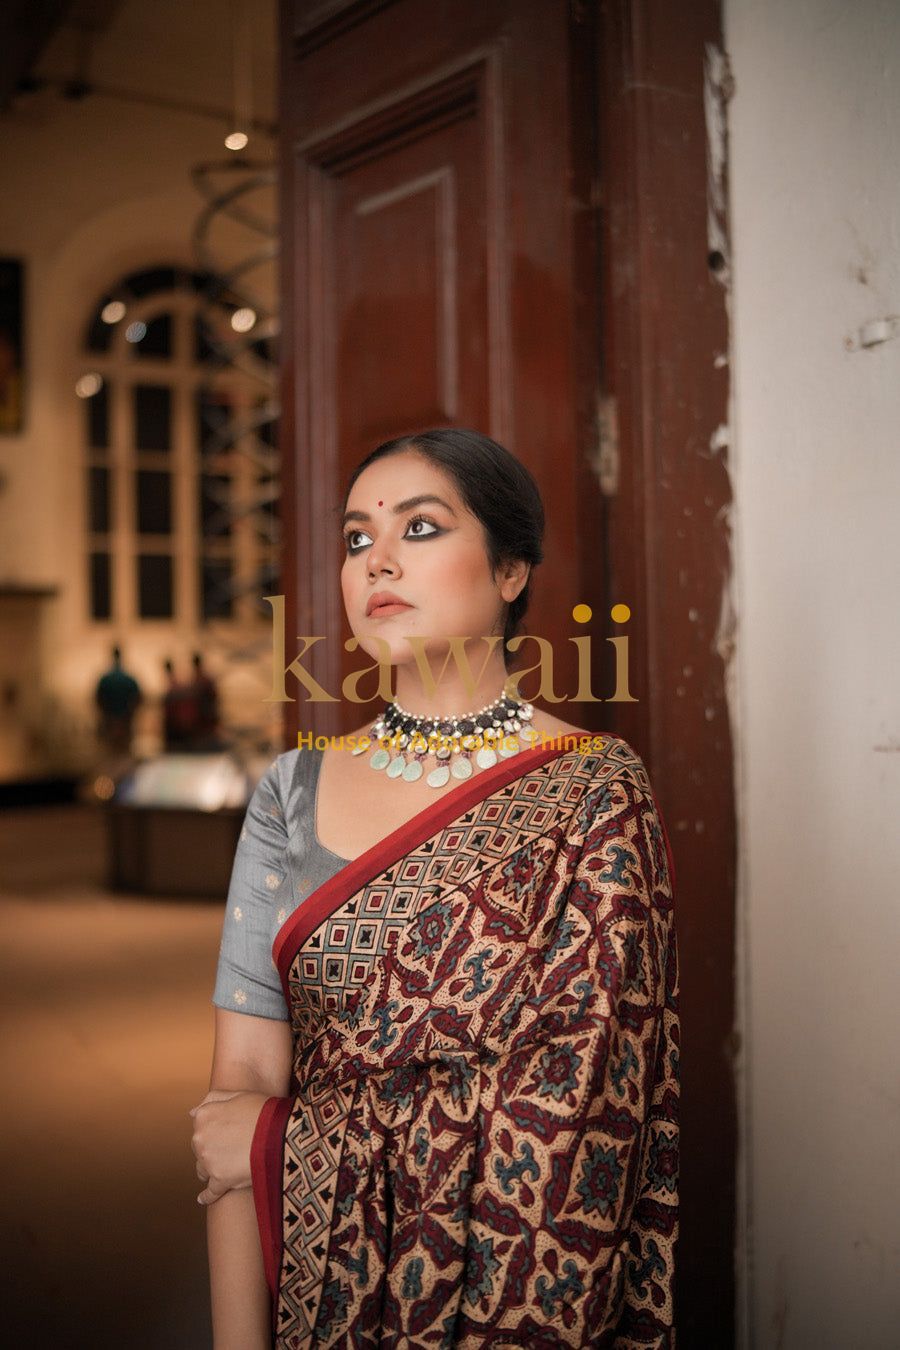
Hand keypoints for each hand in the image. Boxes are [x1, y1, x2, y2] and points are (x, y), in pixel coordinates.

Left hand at [188, 1089, 268, 1205]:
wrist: (279, 1133)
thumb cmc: (263, 1112)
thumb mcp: (239, 1095)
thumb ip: (214, 1099)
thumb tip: (193, 1112)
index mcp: (203, 1116)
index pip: (200, 1125)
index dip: (214, 1128)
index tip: (224, 1132)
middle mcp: (200, 1139)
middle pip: (199, 1147)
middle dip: (210, 1148)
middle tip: (229, 1148)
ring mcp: (209, 1161)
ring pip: (202, 1169)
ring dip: (209, 1169)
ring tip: (223, 1169)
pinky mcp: (219, 1181)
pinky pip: (209, 1192)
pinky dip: (207, 1196)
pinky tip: (203, 1198)